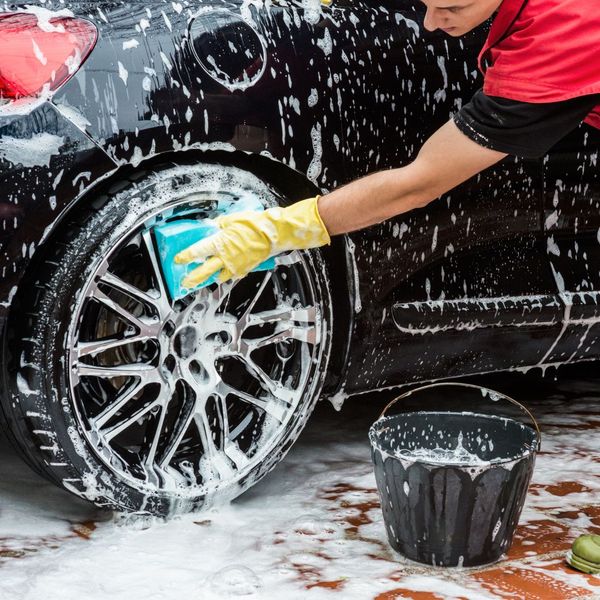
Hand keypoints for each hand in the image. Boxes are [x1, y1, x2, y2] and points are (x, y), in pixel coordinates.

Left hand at [174, 196, 329, 287]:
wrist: (274, 234)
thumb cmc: (255, 224)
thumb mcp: (233, 219)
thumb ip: (220, 225)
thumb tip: (212, 226)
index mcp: (219, 243)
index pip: (197, 252)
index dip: (186, 257)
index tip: (178, 260)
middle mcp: (225, 257)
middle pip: (204, 271)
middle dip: (193, 278)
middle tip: (185, 282)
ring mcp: (236, 265)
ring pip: (220, 276)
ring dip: (213, 277)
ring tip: (207, 278)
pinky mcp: (246, 268)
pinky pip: (234, 274)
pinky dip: (229, 274)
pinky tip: (228, 272)